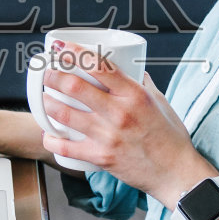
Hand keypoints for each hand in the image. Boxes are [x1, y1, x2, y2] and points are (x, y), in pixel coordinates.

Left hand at [39, 42, 212, 203]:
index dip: (74, 53)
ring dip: (47, 103)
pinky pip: (67, 147)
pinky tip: (48, 133)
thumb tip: (129, 68)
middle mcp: (120, 113)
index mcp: (135, 95)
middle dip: (53, 75)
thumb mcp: (160, 101)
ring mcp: (108, 136)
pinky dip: (52, 139)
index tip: (61, 46)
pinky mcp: (101, 157)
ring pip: (65, 114)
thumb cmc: (170, 138)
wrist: (175, 173)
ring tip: (43, 98)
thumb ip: (141, 83)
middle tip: (47, 72)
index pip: (99, 66)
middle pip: (75, 87)